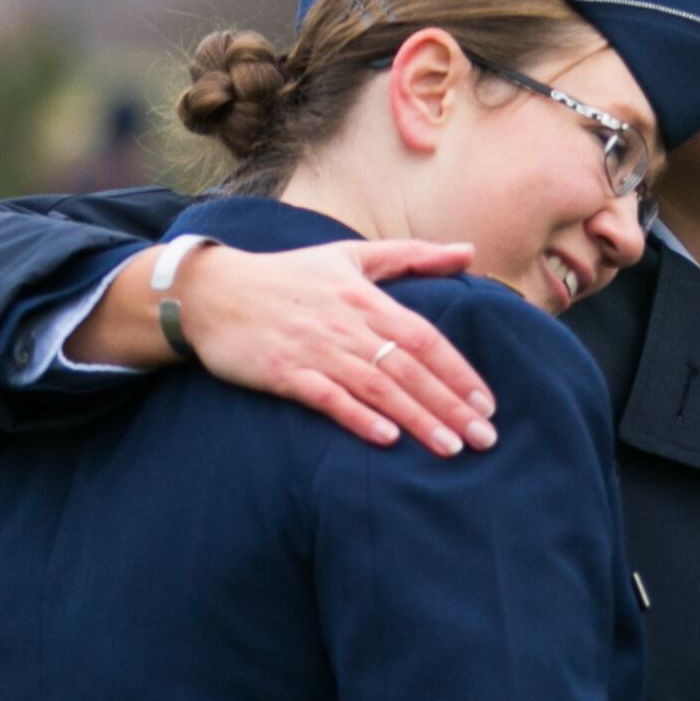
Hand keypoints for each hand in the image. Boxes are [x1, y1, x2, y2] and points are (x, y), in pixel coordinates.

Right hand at [74, 237, 498, 454]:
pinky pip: (327, 398)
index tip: (487, 402)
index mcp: (364, 296)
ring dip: (416, 419)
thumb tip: (468, 251)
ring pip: (377, 387)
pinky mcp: (284, 373)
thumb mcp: (350, 255)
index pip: (424, 337)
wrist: (212, 293)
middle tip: (484, 439)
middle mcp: (345, 323)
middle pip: (409, 367)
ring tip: (450, 448)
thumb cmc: (289, 277)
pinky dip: (356, 417)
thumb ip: (412, 255)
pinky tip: (385, 439)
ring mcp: (315, 349)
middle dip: (450, 404)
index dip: (458, 370)